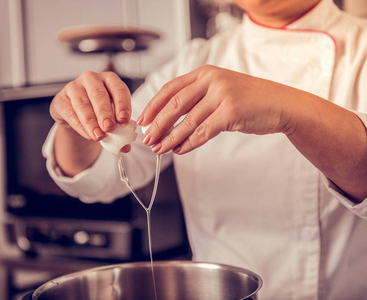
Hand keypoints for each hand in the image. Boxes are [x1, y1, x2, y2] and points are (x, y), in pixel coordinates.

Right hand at [50, 71, 131, 142]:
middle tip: (109, 128)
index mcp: (109, 79)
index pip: (118, 89)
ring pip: (82, 104)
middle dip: (105, 113)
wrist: (78, 118)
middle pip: (98, 94)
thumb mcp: (113, 119)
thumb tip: (126, 146)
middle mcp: (91, 79)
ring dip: (91, 122)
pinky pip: (69, 112)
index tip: (124, 119)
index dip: (122, 104)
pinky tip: (88, 135)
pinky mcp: (60, 99)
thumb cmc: (100, 115)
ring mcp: (74, 87)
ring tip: (99, 135)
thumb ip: (121, 131)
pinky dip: (79, 126)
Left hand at [137, 65, 293, 153]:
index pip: (170, 89)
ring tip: (159, 149)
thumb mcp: (220, 90)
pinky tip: (179, 150)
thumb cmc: (248, 99)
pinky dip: (188, 143)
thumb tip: (167, 120)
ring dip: (170, 138)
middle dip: (158, 124)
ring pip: (187, 121)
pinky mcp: (231, 112)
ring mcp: (222, 95)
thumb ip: (196, 99)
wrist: (280, 104)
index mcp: (205, 73)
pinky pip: (203, 131)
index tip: (142, 121)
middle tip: (147, 140)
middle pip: (175, 105)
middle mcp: (211, 80)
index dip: (153, 106)